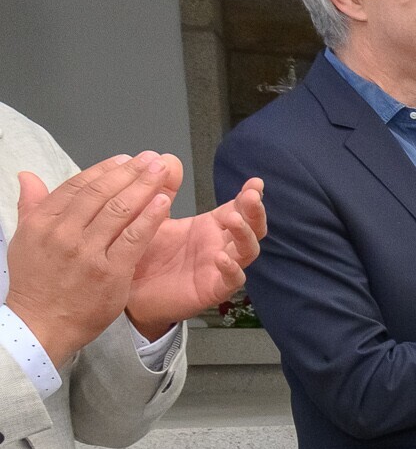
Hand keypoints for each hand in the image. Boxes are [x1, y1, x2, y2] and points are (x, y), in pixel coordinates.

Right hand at [8, 153, 178, 367]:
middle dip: (130, 172)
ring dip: (144, 187)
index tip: (124, 160)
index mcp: (42, 222)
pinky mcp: (110, 271)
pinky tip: (164, 202)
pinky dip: (150, 217)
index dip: (103, 169)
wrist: (41, 324)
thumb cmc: (35, 284)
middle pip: (101, 193)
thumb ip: (31, 207)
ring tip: (162, 171)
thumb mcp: (24, 241)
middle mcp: (63, 232)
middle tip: (151, 159)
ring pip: (119, 210)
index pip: (77, 186)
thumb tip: (27, 176)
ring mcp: (87, 252)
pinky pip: (134, 238)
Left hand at [124, 175, 267, 339]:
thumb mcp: (151, 217)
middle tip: (251, 197)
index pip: (238, 209)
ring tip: (234, 219)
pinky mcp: (212, 289)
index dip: (249, 196)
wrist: (126, 290)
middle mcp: (220, 245)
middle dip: (255, 212)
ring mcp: (220, 268)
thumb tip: (168, 159)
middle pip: (252, 228)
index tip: (255, 182)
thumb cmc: (142, 254)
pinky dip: (231, 269)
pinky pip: (232, 280)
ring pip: (247, 251)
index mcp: (210, 227)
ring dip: (245, 234)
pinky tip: (222, 258)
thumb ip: (161, 191)